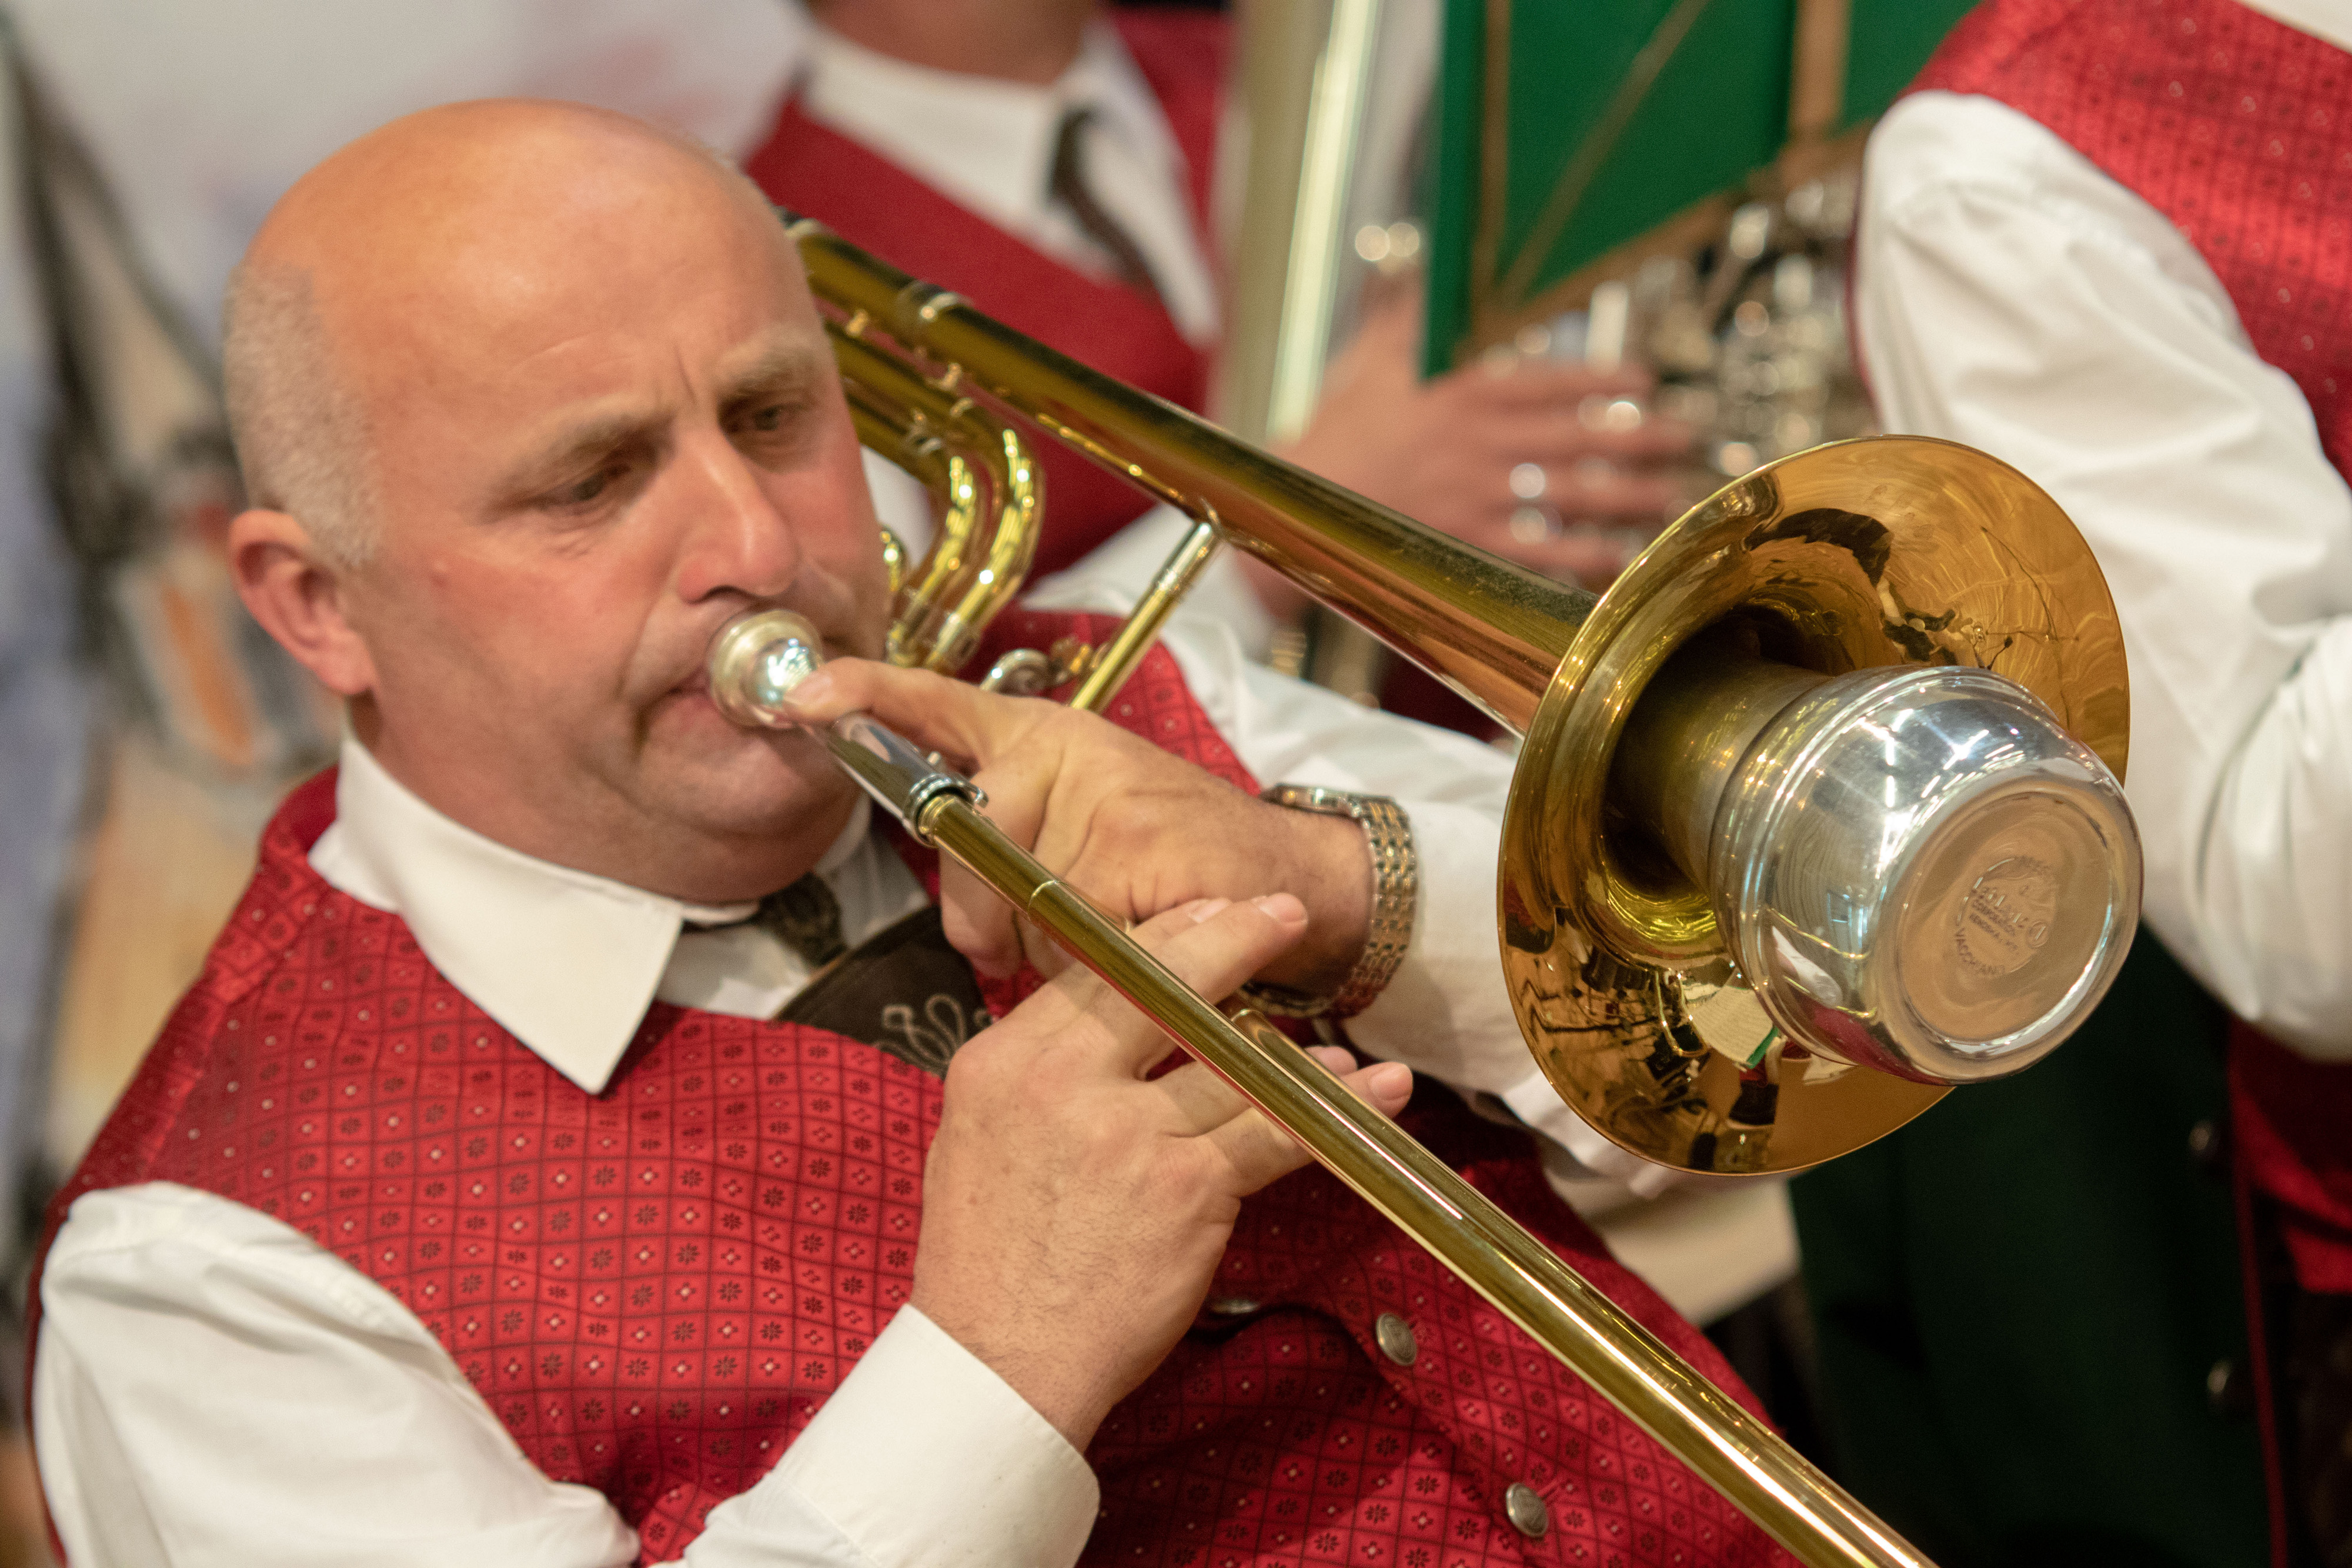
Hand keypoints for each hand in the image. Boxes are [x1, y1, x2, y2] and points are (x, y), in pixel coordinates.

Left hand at [780, 661, 1372, 992]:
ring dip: (1055, 951)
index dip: (866, 695)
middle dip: (991, 921)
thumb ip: (1009, 860)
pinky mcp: (1137, 844)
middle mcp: (1064, 750)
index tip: (803, 695)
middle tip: (1053, 933)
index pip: (940, 705)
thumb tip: (967, 927)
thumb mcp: (1085, 839)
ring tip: (1120, 931)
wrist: (1294, 884)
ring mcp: (1102, 792)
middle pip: (967, 856)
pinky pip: (1075, 934)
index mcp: (1042, 738)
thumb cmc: (1177, 872)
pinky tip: (1149, 944)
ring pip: (1019, 906)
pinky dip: (1103, 964)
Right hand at [909, 894, 1414, 1448]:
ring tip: (1342, 1047)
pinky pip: (1274, 1133)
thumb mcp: (975, 1137)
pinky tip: (1372, 1092)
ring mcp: (1127, 1132)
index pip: (1095, 972)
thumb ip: (1036, 1073)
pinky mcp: (1185, 1187)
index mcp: (1004, 1062)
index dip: (1165, 937)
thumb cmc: (986, 1263)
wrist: (998, 1362)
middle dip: (1234, 939)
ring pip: (1234, 1063)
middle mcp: (1062, 1082)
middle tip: (1280, 914)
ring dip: (1300, 1054)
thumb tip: (1101, 1026)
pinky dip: (1332, 1110)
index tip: (1209, 912)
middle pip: (1165, 986)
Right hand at [1280, 286, 1694, 586]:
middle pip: (1578, 439)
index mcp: (1460, 391)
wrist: (1295, 506)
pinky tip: (1620, 556)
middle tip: (1687, 437)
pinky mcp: (1465, 545)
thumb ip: (1412, 314)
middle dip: (1640, 438)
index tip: (1647, 379)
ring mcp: (1474, 497)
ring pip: (1569, 496)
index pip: (1550, 381)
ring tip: (1670, 495)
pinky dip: (1581, 557)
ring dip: (1627, 496)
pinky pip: (1538, 553)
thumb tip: (1432, 267)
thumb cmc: (1335, 429)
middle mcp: (1476, 443)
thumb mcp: (1370, 357)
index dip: (1605, 379)